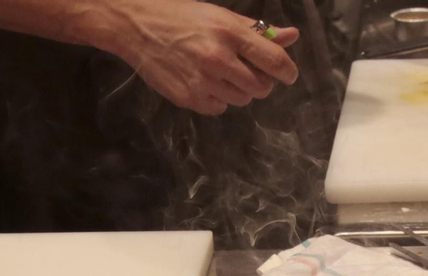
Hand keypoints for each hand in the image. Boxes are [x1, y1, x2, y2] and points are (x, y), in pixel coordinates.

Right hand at [94, 1, 300, 114]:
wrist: (135, 26)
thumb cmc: (182, 17)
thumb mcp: (220, 16)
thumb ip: (257, 30)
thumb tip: (291, 36)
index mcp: (229, 32)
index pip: (274, 60)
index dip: (288, 71)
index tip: (288, 74)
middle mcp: (218, 58)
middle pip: (261, 87)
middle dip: (260, 81)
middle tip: (246, 70)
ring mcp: (202, 81)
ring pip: (242, 100)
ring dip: (239, 90)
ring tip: (221, 73)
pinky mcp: (188, 98)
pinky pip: (220, 108)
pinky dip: (218, 99)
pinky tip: (204, 81)